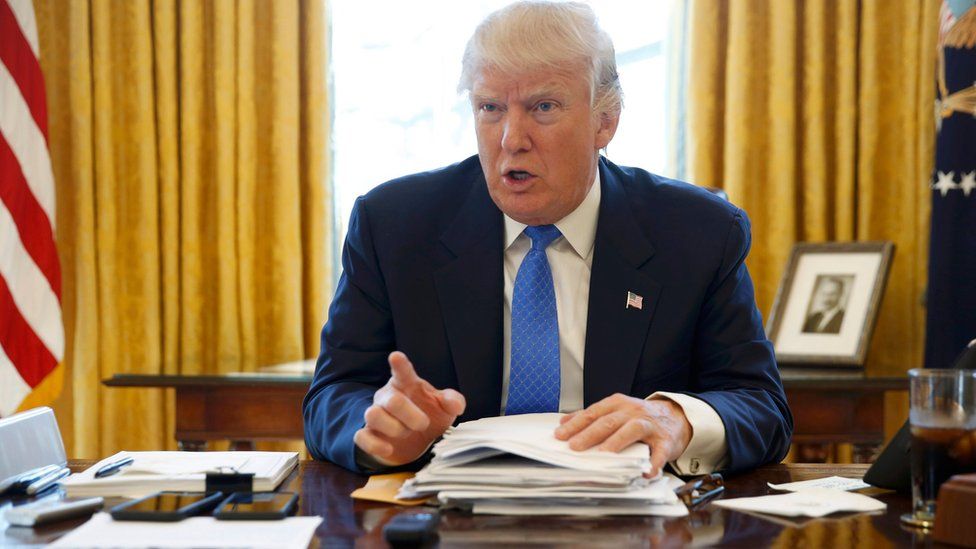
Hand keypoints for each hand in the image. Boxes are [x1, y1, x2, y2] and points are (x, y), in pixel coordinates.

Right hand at [354, 351, 465, 465]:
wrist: (417, 441)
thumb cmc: (429, 415)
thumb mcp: (445, 408)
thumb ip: (452, 401)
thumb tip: (456, 405)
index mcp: (406, 384)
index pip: (402, 371)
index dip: (399, 364)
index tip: (396, 356)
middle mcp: (388, 396)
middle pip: (391, 400)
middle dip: (409, 414)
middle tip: (424, 424)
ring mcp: (376, 414)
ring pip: (373, 415)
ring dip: (394, 428)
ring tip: (406, 433)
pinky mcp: (369, 434)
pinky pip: (362, 437)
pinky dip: (375, 445)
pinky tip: (389, 448)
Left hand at [554, 393, 691, 474]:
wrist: (676, 416)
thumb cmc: (639, 416)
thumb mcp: (617, 410)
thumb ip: (592, 415)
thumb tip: (564, 422)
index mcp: (618, 404)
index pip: (593, 413)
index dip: (576, 424)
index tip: (560, 435)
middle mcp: (633, 412)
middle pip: (608, 422)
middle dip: (589, 434)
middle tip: (574, 447)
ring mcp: (649, 426)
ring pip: (631, 431)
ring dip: (616, 443)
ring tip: (603, 455)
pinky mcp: (665, 441)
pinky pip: (659, 452)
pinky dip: (653, 463)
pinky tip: (644, 472)